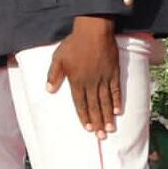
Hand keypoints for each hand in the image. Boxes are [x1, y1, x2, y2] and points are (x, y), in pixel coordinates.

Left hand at [48, 15, 120, 134]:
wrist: (93, 31)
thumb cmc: (73, 44)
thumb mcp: (58, 58)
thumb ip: (53, 75)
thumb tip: (48, 90)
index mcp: (76, 81)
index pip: (80, 103)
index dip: (84, 116)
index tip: (88, 128)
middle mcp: (91, 82)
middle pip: (94, 106)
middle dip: (98, 122)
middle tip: (101, 136)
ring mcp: (104, 78)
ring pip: (106, 101)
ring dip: (108, 116)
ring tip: (110, 129)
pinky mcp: (114, 72)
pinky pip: (116, 90)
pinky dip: (118, 101)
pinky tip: (119, 112)